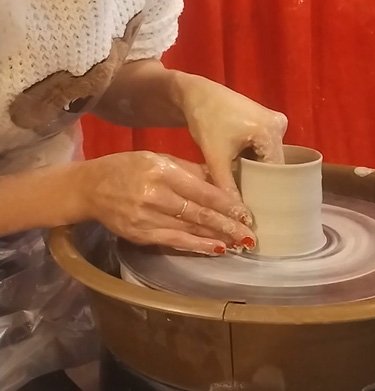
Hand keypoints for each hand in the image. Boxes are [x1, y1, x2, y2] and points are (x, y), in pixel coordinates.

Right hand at [79, 151, 256, 253]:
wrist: (90, 187)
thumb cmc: (128, 167)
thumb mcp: (158, 158)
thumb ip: (190, 170)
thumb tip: (221, 180)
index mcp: (162, 171)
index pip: (202, 191)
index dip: (226, 204)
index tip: (245, 212)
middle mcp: (155, 195)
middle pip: (198, 214)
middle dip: (227, 225)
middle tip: (250, 234)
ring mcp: (146, 218)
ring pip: (189, 230)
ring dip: (217, 238)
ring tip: (240, 244)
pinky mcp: (140, 235)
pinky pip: (174, 242)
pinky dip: (196, 247)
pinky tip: (215, 249)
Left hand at [178, 75, 287, 198]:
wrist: (197, 94)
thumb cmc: (205, 121)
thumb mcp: (215, 156)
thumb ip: (228, 186)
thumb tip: (239, 217)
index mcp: (271, 131)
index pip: (274, 171)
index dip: (263, 189)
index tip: (251, 207)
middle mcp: (280, 125)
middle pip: (273, 164)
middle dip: (258, 179)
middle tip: (244, 199)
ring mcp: (276, 121)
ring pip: (268, 157)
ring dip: (255, 169)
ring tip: (242, 185)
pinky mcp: (268, 120)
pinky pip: (265, 147)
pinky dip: (253, 158)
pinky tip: (241, 167)